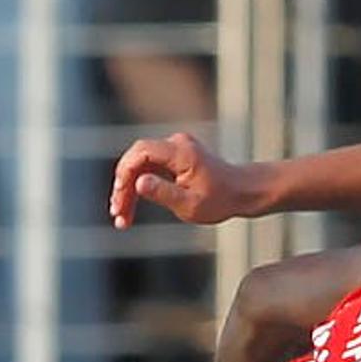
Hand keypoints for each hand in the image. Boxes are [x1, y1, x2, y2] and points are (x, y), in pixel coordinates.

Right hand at [110, 130, 268, 226]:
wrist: (243, 192)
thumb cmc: (221, 200)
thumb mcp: (191, 204)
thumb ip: (163, 192)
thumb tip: (138, 183)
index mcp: (181, 152)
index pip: (141, 153)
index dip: (125, 174)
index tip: (120, 199)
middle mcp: (176, 144)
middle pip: (136, 159)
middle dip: (123, 185)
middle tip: (117, 213)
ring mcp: (175, 149)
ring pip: (140, 166)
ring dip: (128, 189)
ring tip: (121, 217)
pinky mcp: (174, 158)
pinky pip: (149, 169)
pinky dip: (139, 187)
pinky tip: (130, 208)